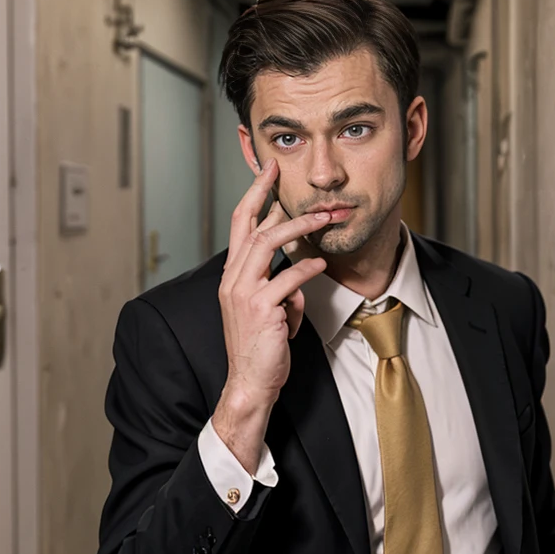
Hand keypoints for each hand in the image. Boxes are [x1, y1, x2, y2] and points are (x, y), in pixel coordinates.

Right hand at [217, 159, 331, 407]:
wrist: (250, 381)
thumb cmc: (261, 346)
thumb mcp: (267, 307)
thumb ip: (277, 282)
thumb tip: (299, 264)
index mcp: (231, 276)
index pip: (238, 226)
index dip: (252, 196)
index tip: (267, 172)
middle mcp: (232, 280)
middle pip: (250, 226)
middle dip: (267, 195)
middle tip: (285, 175)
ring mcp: (244, 293)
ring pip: (268, 245)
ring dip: (297, 227)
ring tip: (322, 218)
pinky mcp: (261, 308)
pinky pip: (288, 279)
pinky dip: (307, 269)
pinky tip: (321, 264)